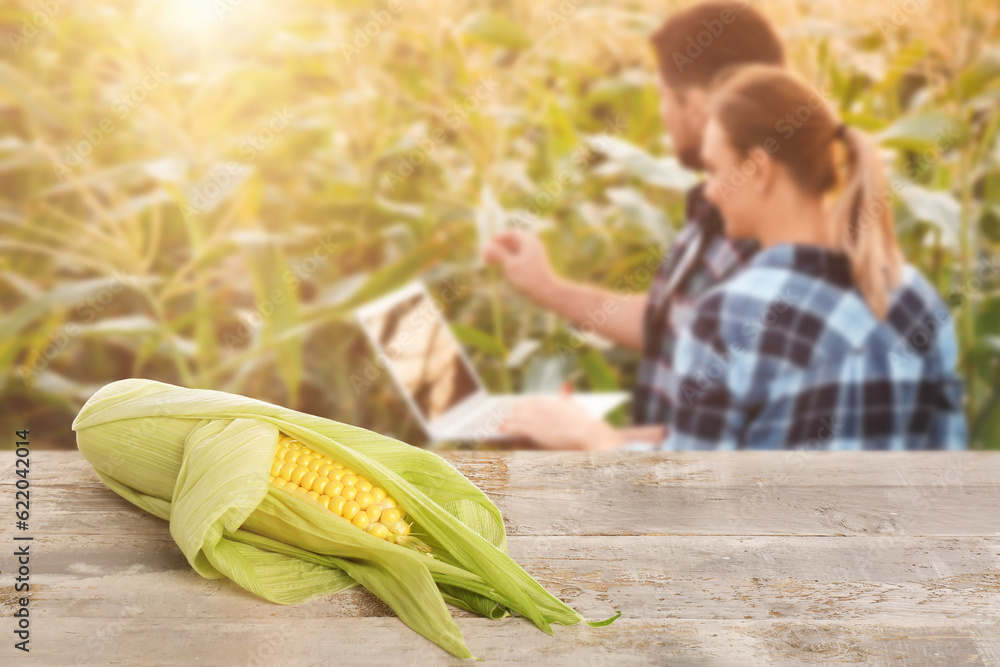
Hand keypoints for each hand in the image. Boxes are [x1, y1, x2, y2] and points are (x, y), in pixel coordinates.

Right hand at [482, 230, 557, 301]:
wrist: (547, 292)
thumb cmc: (528, 277)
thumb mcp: (510, 264)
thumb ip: (498, 253)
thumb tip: (486, 245)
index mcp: (528, 241)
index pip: (511, 233)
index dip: (498, 238)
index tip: (487, 245)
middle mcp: (531, 245)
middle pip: (511, 242)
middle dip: (497, 247)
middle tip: (484, 256)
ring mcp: (532, 255)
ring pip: (513, 251)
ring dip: (501, 254)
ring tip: (489, 263)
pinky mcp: (532, 264)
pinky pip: (517, 258)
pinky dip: (507, 260)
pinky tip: (500, 267)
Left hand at [498, 396, 625, 450]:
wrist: (588, 434)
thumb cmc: (585, 423)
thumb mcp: (575, 406)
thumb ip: (566, 397)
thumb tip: (565, 386)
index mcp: (550, 400)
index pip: (532, 400)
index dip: (523, 405)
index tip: (516, 407)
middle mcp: (541, 406)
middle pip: (521, 408)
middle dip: (513, 412)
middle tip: (503, 415)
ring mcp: (536, 418)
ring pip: (516, 417)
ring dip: (507, 419)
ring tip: (499, 423)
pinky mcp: (533, 429)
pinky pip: (515, 427)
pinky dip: (506, 427)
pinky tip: (500, 429)